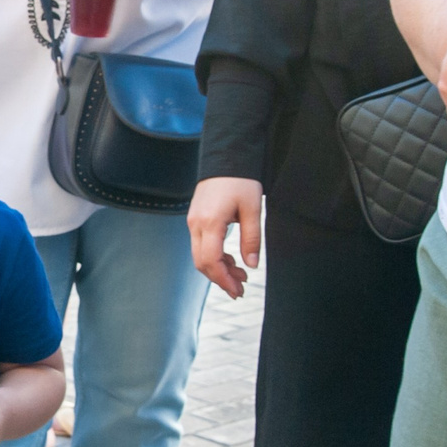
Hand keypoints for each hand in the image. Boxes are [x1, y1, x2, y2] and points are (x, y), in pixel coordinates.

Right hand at [189, 176, 263, 298]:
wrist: (226, 156)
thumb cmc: (241, 180)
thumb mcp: (253, 209)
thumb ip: (252, 238)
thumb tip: (251, 264)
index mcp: (211, 222)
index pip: (211, 261)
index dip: (224, 279)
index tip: (237, 290)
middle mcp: (196, 224)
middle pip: (202, 262)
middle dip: (220, 279)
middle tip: (239, 290)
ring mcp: (193, 221)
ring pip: (200, 256)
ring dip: (218, 269)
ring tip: (240, 276)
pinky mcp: (196, 219)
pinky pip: (201, 245)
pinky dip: (215, 257)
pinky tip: (231, 260)